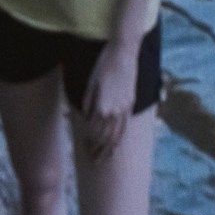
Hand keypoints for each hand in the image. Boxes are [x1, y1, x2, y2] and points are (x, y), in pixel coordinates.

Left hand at [78, 36, 138, 160]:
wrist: (124, 53)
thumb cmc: (103, 65)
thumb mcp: (90, 84)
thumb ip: (88, 104)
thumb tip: (86, 120)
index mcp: (102, 108)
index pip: (93, 133)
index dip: (88, 143)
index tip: (84, 150)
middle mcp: (114, 112)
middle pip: (105, 139)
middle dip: (98, 151)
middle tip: (93, 161)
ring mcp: (124, 109)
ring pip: (116, 136)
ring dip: (109, 150)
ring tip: (103, 159)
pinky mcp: (130, 105)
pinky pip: (124, 127)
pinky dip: (119, 139)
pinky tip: (116, 144)